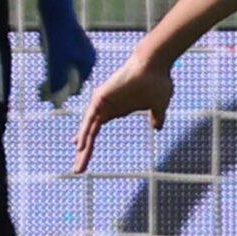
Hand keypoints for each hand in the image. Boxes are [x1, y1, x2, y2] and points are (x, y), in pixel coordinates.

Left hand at [31, 0, 97, 104]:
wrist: (54, 9)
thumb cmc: (58, 36)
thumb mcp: (56, 62)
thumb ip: (57, 82)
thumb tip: (56, 102)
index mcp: (88, 63)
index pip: (77, 87)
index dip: (63, 94)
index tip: (49, 99)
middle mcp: (85, 57)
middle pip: (70, 79)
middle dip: (56, 87)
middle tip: (41, 93)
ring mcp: (75, 50)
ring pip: (63, 70)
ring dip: (52, 78)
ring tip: (39, 86)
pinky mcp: (65, 43)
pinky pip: (59, 60)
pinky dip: (51, 67)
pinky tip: (43, 68)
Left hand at [69, 57, 172, 172]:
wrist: (155, 65)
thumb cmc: (158, 81)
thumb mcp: (159, 105)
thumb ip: (157, 116)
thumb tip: (157, 127)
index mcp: (117, 110)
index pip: (98, 130)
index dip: (89, 142)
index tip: (82, 154)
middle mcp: (107, 108)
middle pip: (90, 134)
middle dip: (84, 153)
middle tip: (78, 170)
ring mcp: (102, 103)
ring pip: (88, 129)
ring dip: (82, 148)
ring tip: (78, 165)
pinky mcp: (101, 97)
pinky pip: (90, 118)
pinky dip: (84, 132)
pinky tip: (79, 145)